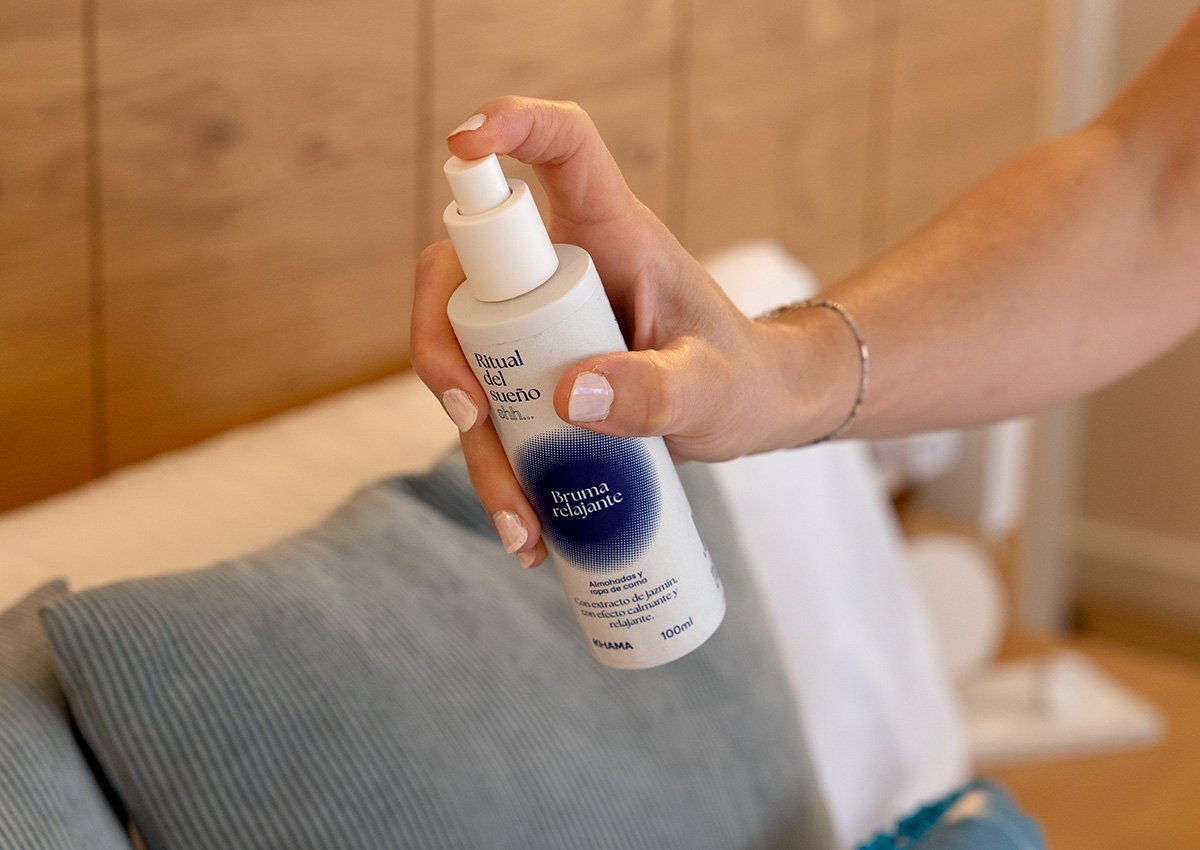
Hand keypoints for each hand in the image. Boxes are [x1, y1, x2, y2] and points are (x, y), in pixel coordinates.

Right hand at [411, 97, 850, 565]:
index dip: (508, 129)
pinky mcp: (534, 374)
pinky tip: (529, 534)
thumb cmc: (742, 379)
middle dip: (443, 349)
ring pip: (464, 359)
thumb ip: (659, 390)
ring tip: (522, 527)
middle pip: (461, 274)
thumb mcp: (712, 390)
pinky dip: (499, 474)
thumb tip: (567, 397)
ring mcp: (540, 324)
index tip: (463, 143)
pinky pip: (489, 413)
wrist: (752, 412)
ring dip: (476, 445)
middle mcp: (561, 271)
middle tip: (473, 419)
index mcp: (612, 234)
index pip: (561, 150)